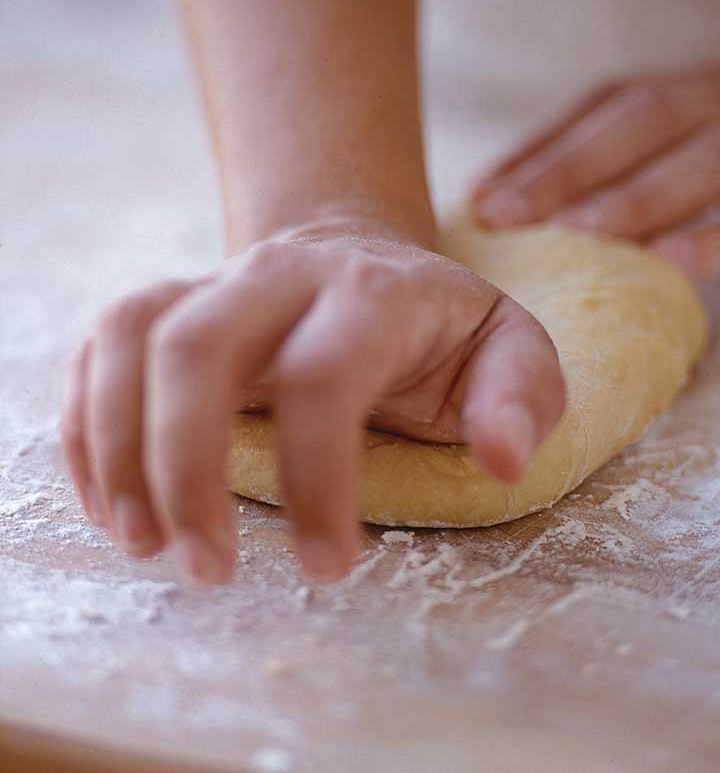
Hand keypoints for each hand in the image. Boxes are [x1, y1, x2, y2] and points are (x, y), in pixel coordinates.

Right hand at [60, 220, 564, 585]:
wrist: (363, 258)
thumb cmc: (438, 326)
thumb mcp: (508, 348)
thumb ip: (523, 396)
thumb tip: (502, 459)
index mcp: (374, 290)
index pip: (324, 375)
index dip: (318, 480)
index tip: (331, 566)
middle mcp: (283, 274)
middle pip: (197, 347)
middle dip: (185, 470)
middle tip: (209, 570)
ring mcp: (218, 281)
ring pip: (135, 336)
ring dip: (121, 448)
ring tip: (144, 542)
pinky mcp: (174, 302)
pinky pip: (104, 343)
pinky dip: (89, 422)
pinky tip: (111, 498)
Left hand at [470, 62, 719, 279]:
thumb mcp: (707, 134)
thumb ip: (639, 153)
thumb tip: (523, 193)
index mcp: (707, 87)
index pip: (613, 102)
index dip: (544, 142)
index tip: (481, 190)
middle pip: (652, 119)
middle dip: (570, 164)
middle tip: (501, 215)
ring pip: (717, 157)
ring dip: (639, 194)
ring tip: (573, 232)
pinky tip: (674, 262)